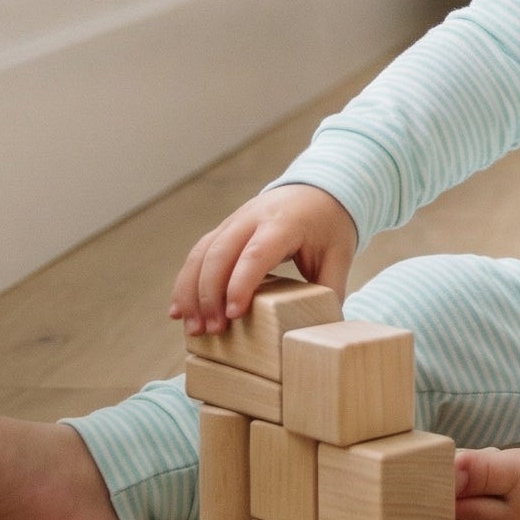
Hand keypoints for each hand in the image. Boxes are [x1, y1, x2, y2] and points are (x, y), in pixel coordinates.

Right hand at [170, 183, 358, 335]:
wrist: (319, 188)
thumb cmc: (329, 224)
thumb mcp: (339, 255)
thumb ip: (330, 291)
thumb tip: (321, 331)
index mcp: (284, 222)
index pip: (256, 252)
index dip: (241, 283)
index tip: (233, 315)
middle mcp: (253, 218)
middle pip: (220, 253)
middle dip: (210, 294)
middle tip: (212, 330)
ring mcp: (234, 221)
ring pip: (202, 253)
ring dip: (191, 292)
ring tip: (193, 328)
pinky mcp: (224, 229)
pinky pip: (198, 253)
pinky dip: (185, 282)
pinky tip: (179, 310)